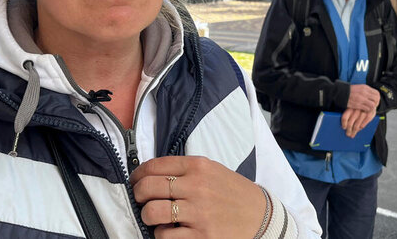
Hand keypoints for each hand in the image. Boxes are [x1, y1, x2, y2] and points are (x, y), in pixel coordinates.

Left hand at [130, 156, 265, 237]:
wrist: (261, 216)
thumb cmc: (233, 193)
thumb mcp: (212, 170)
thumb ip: (185, 170)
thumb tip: (150, 175)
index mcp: (198, 166)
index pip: (154, 166)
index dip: (138, 174)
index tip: (136, 181)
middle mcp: (197, 186)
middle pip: (148, 187)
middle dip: (138, 194)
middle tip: (141, 200)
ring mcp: (198, 212)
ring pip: (152, 212)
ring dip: (147, 216)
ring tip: (153, 217)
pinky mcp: (201, 236)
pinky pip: (165, 236)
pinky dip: (161, 234)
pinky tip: (169, 231)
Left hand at [341, 108, 375, 137]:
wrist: (370, 99)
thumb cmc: (358, 105)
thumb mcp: (352, 106)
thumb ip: (348, 113)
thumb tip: (344, 125)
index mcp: (350, 107)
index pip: (344, 118)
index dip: (343, 124)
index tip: (343, 128)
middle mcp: (356, 110)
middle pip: (350, 123)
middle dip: (348, 130)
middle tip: (347, 134)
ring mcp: (363, 112)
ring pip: (357, 125)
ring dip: (354, 132)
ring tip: (352, 135)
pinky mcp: (370, 114)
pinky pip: (363, 124)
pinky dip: (361, 127)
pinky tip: (359, 129)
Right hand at [347, 84, 380, 111]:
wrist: (340, 93)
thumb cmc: (349, 91)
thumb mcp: (359, 87)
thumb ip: (366, 91)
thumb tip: (372, 95)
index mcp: (365, 87)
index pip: (377, 93)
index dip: (377, 98)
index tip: (375, 101)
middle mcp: (364, 92)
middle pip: (376, 99)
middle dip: (376, 103)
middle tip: (373, 106)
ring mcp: (361, 98)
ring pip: (373, 104)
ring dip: (372, 108)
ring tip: (369, 108)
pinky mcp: (358, 104)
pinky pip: (367, 109)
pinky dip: (367, 110)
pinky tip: (364, 110)